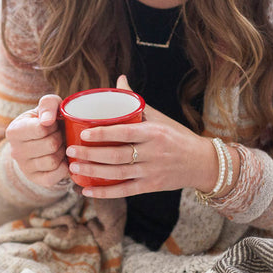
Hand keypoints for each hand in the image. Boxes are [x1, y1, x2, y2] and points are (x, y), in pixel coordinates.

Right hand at [5, 94, 68, 187]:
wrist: (47, 140)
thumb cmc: (49, 119)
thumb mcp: (49, 105)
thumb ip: (48, 104)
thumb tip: (47, 121)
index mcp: (14, 131)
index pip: (41, 129)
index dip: (54, 125)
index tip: (52, 124)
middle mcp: (15, 151)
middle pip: (50, 145)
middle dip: (60, 138)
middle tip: (58, 135)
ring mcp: (25, 168)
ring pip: (53, 161)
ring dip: (62, 152)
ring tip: (59, 146)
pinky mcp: (37, 180)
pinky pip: (56, 175)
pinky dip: (64, 167)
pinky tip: (61, 159)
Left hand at [66, 76, 219, 197]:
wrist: (202, 163)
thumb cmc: (178, 136)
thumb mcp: (161, 118)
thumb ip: (137, 102)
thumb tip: (120, 80)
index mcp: (154, 133)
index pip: (125, 132)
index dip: (103, 134)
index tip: (84, 133)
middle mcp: (153, 153)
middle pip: (117, 155)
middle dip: (90, 155)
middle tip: (70, 152)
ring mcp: (151, 172)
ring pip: (118, 174)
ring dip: (93, 173)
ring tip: (74, 169)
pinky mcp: (150, 186)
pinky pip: (124, 191)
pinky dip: (105, 192)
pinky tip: (87, 191)